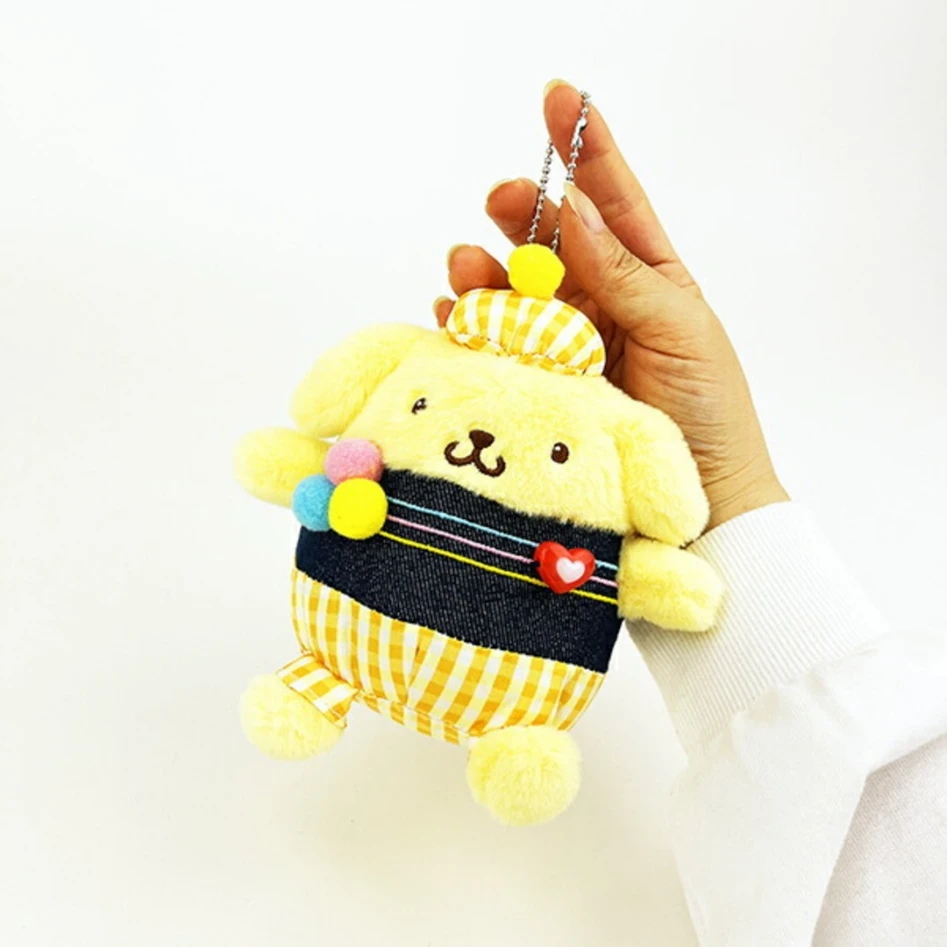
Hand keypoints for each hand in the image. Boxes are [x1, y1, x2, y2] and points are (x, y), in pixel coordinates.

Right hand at [434, 80, 787, 530]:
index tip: (558, 96)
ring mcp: (563, 343)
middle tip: (497, 203)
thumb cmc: (707, 409)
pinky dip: (464, 327)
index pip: (611, 200)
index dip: (584, 146)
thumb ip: (622, 272)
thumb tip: (573, 209)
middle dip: (517, 213)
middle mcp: (598, 301)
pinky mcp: (535, 384)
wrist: (699, 497)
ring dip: (482, 273)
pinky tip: (449, 316)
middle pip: (546, 240)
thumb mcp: (678, 327)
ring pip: (510, 291)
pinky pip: (490, 345)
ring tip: (465, 270)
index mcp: (645, 276)